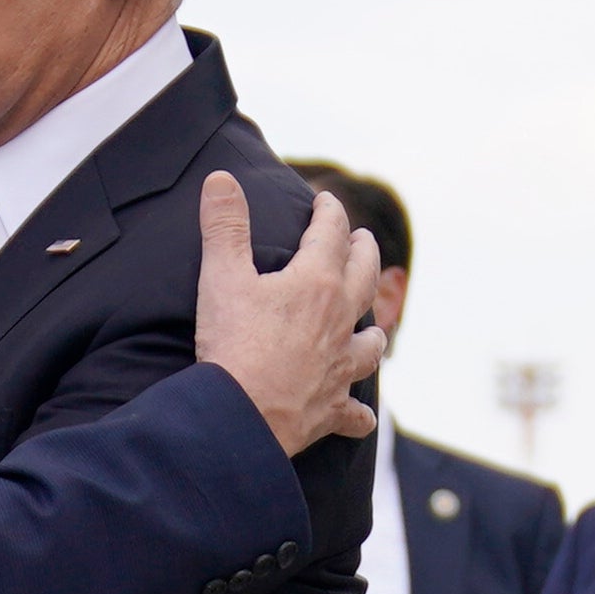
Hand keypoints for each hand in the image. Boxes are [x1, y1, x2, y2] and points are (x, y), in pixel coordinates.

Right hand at [194, 171, 384, 455]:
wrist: (241, 414)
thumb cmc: (232, 343)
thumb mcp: (221, 276)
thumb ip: (223, 225)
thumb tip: (221, 178)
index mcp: (316, 283)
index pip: (331, 234)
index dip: (329, 212)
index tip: (325, 200)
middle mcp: (339, 320)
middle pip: (364, 277)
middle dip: (364, 253)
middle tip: (363, 240)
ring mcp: (340, 366)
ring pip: (371, 343)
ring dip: (373, 330)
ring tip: (372, 325)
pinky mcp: (332, 407)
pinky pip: (355, 412)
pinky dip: (358, 413)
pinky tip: (361, 415)